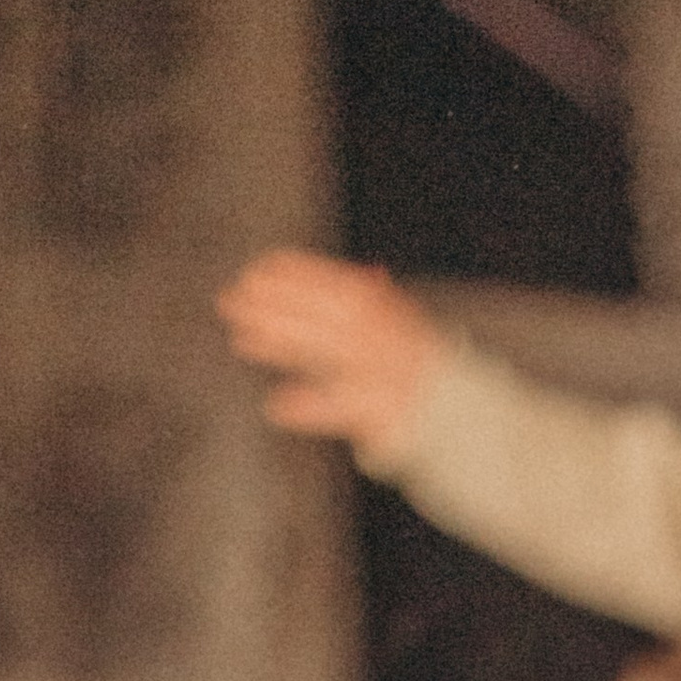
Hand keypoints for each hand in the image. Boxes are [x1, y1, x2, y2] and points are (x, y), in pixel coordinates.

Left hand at [217, 249, 450, 455]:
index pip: (331, 280)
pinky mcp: (382, 410)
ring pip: (325, 351)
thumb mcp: (382, 315)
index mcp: (381, 306)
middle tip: (231, 301)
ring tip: (241, 341)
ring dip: (281, 345)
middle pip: (320, 312)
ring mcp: (382, 370)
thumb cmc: (404, 357)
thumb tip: (296, 272)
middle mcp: (381, 333)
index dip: (292, 273)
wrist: (448, 406)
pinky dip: (308, 409)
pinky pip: (339, 408)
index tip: (254, 270)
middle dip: (274, 305)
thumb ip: (347, 296)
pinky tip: (276, 406)